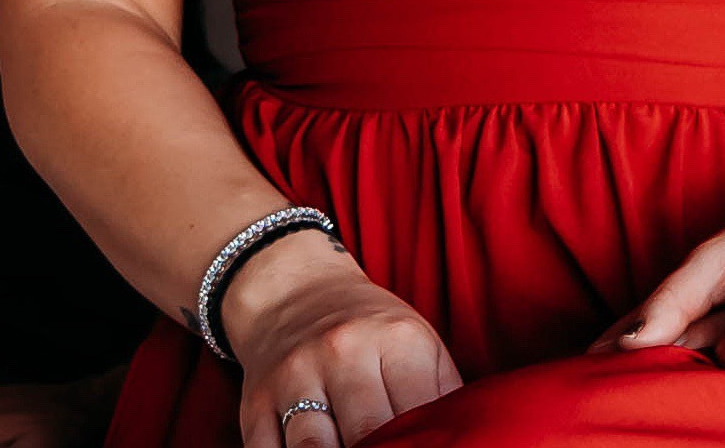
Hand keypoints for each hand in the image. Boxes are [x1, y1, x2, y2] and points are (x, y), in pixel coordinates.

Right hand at [218, 229, 461, 447]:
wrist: (295, 293)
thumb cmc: (370, 329)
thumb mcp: (417, 343)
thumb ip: (442, 392)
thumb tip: (468, 434)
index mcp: (395, 338)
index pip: (416, 411)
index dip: (422, 444)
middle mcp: (342, 352)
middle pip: (366, 434)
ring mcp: (295, 378)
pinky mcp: (255, 406)